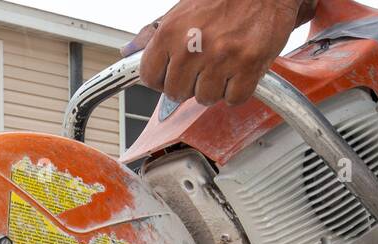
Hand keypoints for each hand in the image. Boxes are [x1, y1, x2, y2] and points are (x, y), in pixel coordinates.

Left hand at [129, 0, 317, 106]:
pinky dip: (236, 91)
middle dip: (188, 85)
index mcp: (171, 32)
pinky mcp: (247, 66)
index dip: (161, 80)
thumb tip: (129, 51)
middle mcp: (192, 46)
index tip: (171, 74)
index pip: (149, 78)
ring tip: (222, 65)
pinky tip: (238, 72)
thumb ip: (153, 34)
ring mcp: (221, 58)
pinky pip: (233, 99)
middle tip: (202, 68)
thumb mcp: (181, 11)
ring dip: (214, 88)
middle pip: (176, 94)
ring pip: (205, 98)